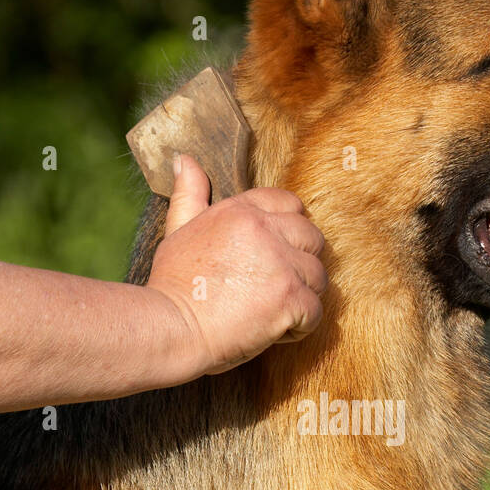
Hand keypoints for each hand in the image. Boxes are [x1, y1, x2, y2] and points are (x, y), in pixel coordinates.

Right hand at [148, 153, 327, 374]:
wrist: (171, 328)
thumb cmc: (172, 285)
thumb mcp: (178, 230)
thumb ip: (190, 195)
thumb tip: (183, 159)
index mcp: (240, 211)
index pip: (290, 204)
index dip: (289, 231)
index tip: (273, 255)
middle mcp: (264, 230)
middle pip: (313, 238)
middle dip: (300, 263)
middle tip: (273, 287)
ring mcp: (280, 263)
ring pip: (318, 276)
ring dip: (301, 296)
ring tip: (271, 310)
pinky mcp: (290, 298)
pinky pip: (316, 311)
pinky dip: (299, 327)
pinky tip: (272, 330)